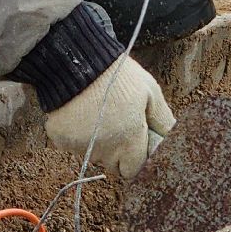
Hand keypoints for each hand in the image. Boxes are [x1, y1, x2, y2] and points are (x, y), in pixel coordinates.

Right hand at [43, 56, 174, 178]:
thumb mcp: (150, 91)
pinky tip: (81, 114)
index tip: (135, 142)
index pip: (133, 171)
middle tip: (117, 126)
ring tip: (98, 115)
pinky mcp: (59, 139)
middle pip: (112, 166)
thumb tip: (171, 138)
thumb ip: (162, 119)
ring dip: (98, 143)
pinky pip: (72, 145)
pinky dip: (77, 135)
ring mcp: (79, 146)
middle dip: (117, 153)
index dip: (135, 159)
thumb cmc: (117, 75)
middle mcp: (104, 149)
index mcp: (129, 140)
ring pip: (93, 155)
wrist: (76, 60)